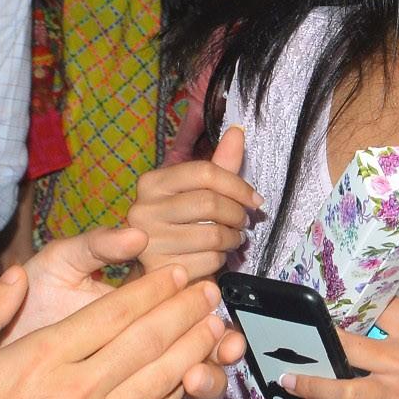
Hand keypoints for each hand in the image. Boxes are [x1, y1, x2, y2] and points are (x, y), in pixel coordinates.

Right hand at [0, 263, 235, 398]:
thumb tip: (14, 277)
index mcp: (42, 357)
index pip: (112, 313)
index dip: (150, 290)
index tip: (173, 273)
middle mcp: (77, 389)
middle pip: (147, 341)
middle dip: (185, 312)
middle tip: (211, 292)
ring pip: (160, 381)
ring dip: (194, 351)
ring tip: (219, 330)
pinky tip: (193, 384)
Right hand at [128, 125, 260, 275]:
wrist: (166, 268)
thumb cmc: (185, 224)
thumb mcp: (199, 191)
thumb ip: (220, 163)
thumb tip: (237, 130)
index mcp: (152, 183)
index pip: (204, 172)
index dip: (238, 185)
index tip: (255, 199)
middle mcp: (143, 209)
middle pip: (210, 203)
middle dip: (237, 214)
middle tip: (244, 221)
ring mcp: (149, 241)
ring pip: (212, 234)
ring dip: (233, 238)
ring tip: (233, 238)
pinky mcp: (159, 268)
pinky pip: (208, 260)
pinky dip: (221, 259)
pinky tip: (216, 255)